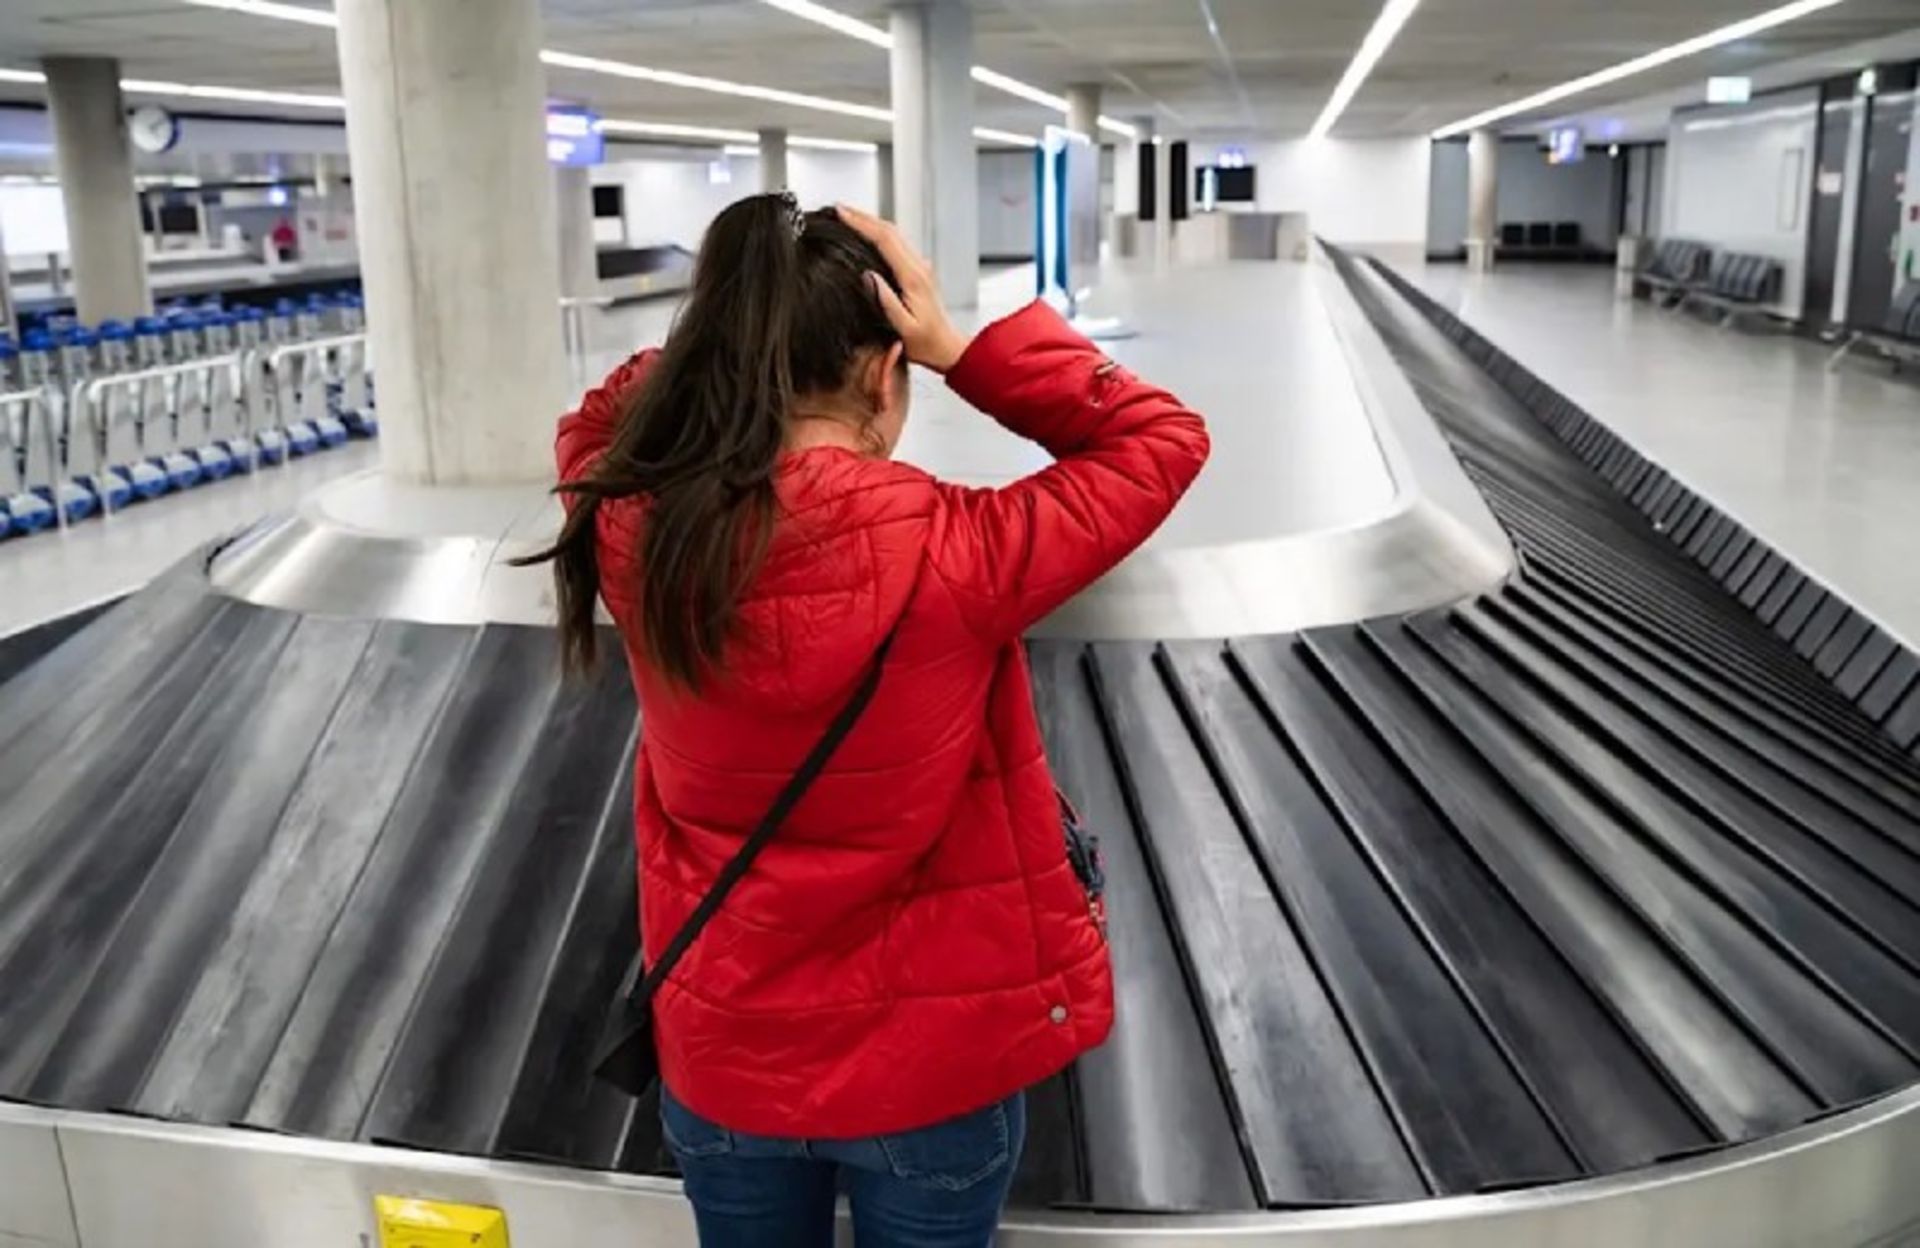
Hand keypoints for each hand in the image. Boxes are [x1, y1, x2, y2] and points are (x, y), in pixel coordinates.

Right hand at [834, 202, 969, 372]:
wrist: (947, 347)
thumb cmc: (925, 343)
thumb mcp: (903, 329)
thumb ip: (886, 301)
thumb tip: (868, 275)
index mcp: (913, 277)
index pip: (885, 240)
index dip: (862, 224)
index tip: (842, 213)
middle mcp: (918, 267)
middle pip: (890, 231)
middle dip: (863, 216)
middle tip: (839, 208)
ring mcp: (920, 267)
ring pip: (894, 234)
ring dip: (871, 222)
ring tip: (849, 216)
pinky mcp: (918, 271)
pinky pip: (898, 244)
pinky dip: (880, 233)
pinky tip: (869, 235)